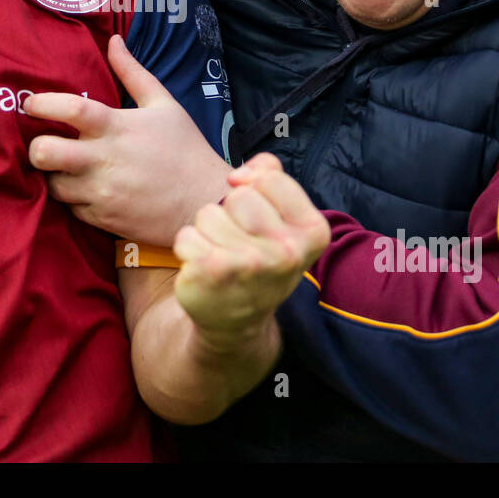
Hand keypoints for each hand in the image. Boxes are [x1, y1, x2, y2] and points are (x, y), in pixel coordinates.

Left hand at [26, 34, 231, 247]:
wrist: (206, 201)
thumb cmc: (184, 148)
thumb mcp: (164, 105)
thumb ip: (133, 73)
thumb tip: (114, 40)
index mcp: (116, 127)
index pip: (69, 109)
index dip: (42, 104)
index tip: (31, 104)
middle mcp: (104, 160)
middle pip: (43, 153)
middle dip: (35, 148)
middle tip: (44, 144)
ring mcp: (102, 193)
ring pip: (52, 185)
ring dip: (54, 175)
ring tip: (67, 168)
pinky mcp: (103, 219)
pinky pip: (71, 209)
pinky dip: (74, 199)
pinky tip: (87, 188)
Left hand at [173, 153, 329, 344]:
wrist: (238, 322)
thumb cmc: (260, 257)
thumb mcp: (282, 219)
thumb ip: (271, 177)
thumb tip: (238, 175)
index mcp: (313, 232)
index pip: (270, 178)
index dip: (256, 191)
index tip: (259, 219)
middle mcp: (286, 252)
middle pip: (239, 195)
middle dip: (231, 213)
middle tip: (240, 244)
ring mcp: (249, 264)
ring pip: (208, 214)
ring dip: (208, 232)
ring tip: (222, 257)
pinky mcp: (212, 273)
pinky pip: (186, 235)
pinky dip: (189, 249)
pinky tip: (204, 271)